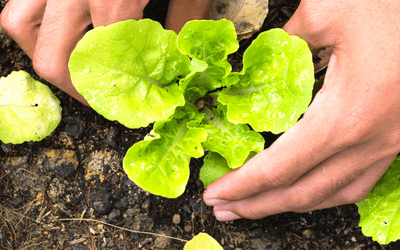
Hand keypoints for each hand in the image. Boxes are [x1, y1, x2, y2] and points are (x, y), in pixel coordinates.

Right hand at [0, 0, 211, 104]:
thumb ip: (184, 23)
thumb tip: (177, 60)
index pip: (96, 63)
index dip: (104, 93)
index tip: (114, 103)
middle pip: (49, 56)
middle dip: (72, 87)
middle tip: (94, 94)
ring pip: (19, 23)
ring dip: (44, 53)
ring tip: (71, 65)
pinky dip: (32, 20)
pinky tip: (59, 28)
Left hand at [203, 0, 399, 220]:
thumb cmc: (396, 7)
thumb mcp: (329, 11)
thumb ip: (287, 38)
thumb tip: (265, 54)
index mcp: (345, 116)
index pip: (278, 168)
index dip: (242, 186)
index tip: (216, 194)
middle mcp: (368, 142)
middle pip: (302, 193)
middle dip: (257, 205)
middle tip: (225, 210)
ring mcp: (388, 145)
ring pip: (333, 195)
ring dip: (291, 205)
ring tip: (259, 206)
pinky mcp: (398, 138)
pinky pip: (359, 181)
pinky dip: (327, 192)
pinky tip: (310, 189)